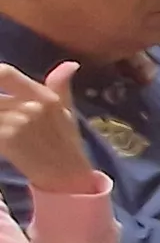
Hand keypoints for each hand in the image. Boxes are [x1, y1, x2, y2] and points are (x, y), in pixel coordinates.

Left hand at [0, 63, 87, 188]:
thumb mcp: (66, 113)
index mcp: (44, 96)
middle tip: (0, 116)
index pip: (5, 73)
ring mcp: (19, 121)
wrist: (68, 178)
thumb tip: (69, 64)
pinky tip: (2, 141)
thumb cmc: (66, 146)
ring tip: (3, 127)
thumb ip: (60, 86)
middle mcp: (31, 105)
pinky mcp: (8, 138)